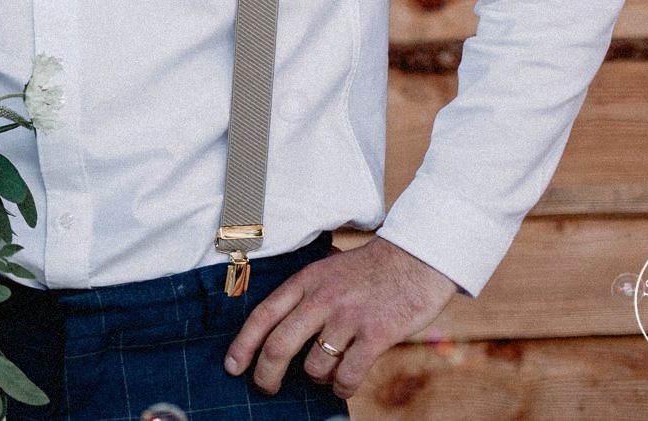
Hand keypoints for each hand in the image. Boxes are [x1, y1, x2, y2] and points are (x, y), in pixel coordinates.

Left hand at [222, 237, 456, 400]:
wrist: (416, 259)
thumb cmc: (370, 269)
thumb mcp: (328, 269)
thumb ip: (306, 294)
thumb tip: (281, 327)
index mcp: (306, 281)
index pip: (263, 315)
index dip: (243, 344)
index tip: (232, 366)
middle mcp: (321, 299)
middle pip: (279, 345)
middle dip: (266, 374)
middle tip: (265, 387)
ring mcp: (348, 317)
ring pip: (314, 365)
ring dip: (315, 378)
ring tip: (323, 374)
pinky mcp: (376, 335)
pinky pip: (348, 374)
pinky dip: (341, 386)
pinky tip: (343, 383)